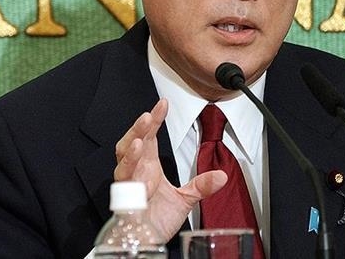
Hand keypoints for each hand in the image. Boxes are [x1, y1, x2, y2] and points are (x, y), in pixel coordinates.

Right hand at [114, 98, 227, 239]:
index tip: (163, 104)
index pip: (149, 136)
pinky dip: (131, 172)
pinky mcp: (126, 201)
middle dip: (139, 129)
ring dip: (131, 148)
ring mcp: (129, 184)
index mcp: (147, 165)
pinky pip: (125, 185)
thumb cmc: (157, 219)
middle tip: (149, 116)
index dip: (154, 120)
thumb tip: (221, 176)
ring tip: (141, 138)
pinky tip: (138, 162)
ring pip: (123, 160)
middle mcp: (135, 171)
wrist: (147, 241)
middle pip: (131, 142)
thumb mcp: (184, 200)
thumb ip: (200, 186)